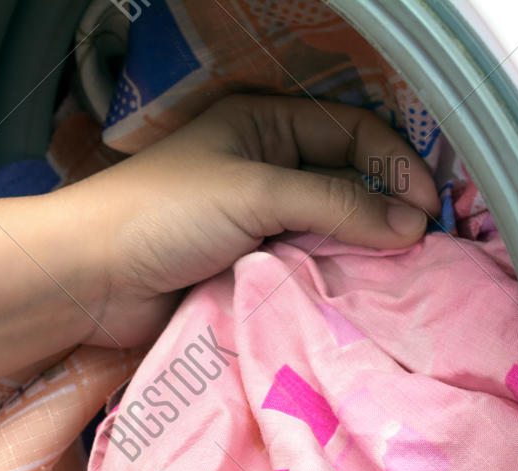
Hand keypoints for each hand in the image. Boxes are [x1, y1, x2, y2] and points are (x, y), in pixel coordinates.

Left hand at [54, 94, 440, 346]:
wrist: (89, 280)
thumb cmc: (160, 216)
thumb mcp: (256, 191)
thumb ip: (337, 204)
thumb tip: (411, 225)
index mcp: (265, 126)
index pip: (354, 132)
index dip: (397, 164)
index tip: (428, 209)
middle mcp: (266, 168)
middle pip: (348, 184)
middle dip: (385, 210)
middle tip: (423, 248)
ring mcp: (257, 223)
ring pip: (330, 233)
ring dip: (361, 251)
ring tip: (399, 276)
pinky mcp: (247, 271)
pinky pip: (305, 272)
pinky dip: (332, 282)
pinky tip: (357, 297)